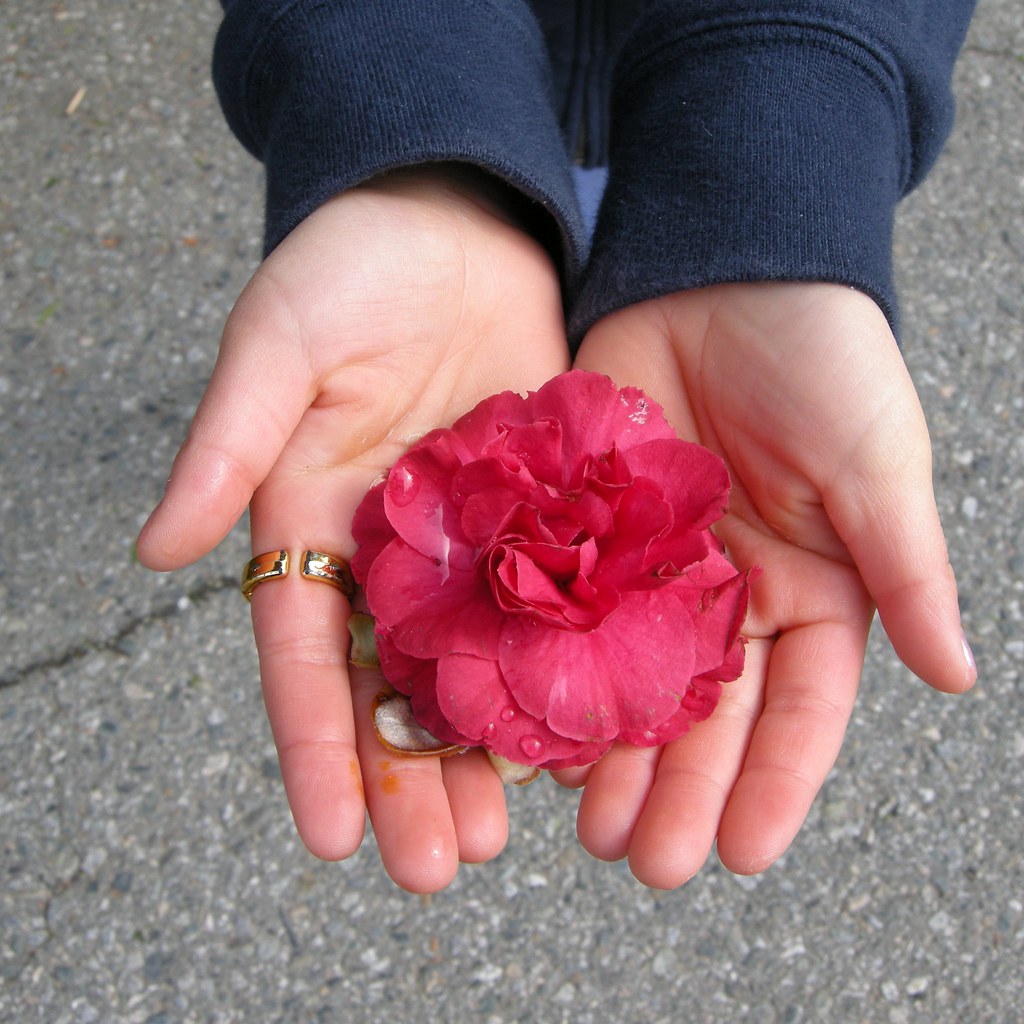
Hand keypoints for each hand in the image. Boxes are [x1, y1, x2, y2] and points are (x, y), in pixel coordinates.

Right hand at [137, 168, 569, 891]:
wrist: (459, 218)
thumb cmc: (353, 266)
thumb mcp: (278, 344)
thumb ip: (226, 442)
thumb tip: (157, 550)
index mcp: (315, 524)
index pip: (307, 655)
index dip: (315, 744)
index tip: (334, 833)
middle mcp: (392, 552)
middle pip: (392, 687)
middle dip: (408, 778)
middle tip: (436, 867)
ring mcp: (472, 542)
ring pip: (474, 668)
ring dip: (484, 753)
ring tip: (504, 836)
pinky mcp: (543, 514)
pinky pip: (551, 606)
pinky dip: (561, 671)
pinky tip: (584, 734)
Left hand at [554, 282, 974, 888]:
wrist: (722, 270)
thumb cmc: (820, 359)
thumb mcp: (876, 463)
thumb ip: (908, 569)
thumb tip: (957, 678)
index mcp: (813, 594)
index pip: (800, 712)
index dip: (775, 785)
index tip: (743, 856)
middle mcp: (732, 598)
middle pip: (707, 718)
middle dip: (680, 793)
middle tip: (644, 863)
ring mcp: (655, 572)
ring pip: (632, 685)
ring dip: (612, 758)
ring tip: (584, 829)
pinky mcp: (590, 534)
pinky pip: (569, 615)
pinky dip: (552, 671)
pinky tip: (529, 727)